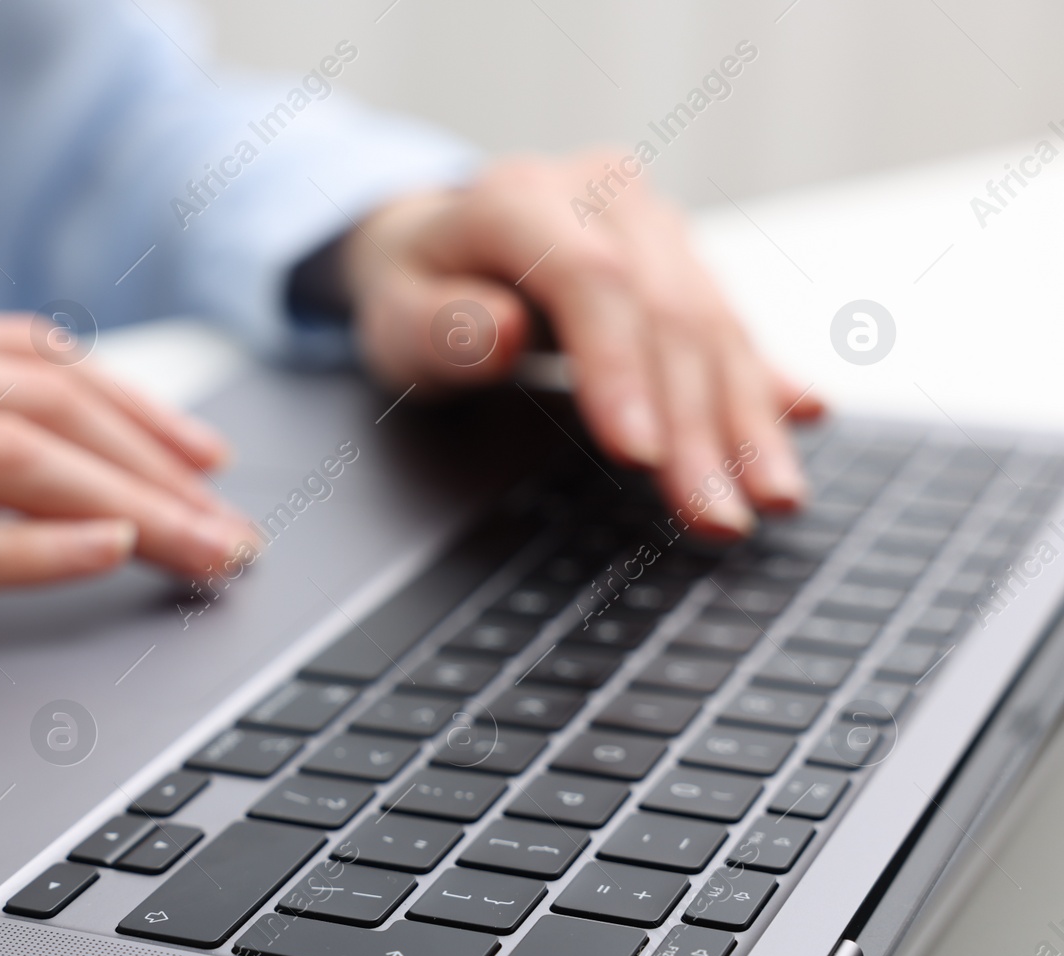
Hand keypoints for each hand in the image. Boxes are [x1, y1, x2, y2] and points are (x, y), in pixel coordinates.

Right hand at [0, 301, 252, 684]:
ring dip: (123, 504)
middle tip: (230, 526)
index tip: (200, 457)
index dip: (128, 407)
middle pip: (36, 402)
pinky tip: (99, 554)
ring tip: (203, 549)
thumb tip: (8, 483)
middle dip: (154, 464)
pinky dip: (22, 544)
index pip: (20, 359)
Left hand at [341, 153, 823, 536]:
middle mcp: (604, 196)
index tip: (640, 454)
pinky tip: (806, 415)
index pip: (593, 281)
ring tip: (772, 499)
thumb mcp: (393, 314)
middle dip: (696, 425)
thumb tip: (501, 332)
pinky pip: (732, 324)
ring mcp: (655, 225)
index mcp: (522, 198)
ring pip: (714, 324)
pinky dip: (764, 382)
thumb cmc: (414, 290)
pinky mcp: (684, 262)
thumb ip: (438, 326)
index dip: (623, 370)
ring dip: (746, 420)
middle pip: (667, 313)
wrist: (441, 240)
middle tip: (712, 516)